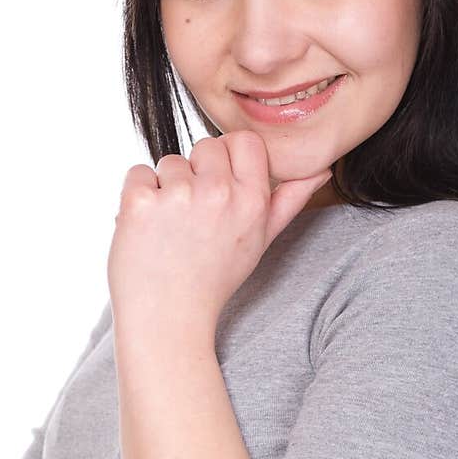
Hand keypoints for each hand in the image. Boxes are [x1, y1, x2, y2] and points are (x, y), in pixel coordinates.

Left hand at [107, 131, 331, 331]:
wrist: (168, 318)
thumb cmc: (213, 280)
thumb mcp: (260, 242)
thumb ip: (288, 201)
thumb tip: (320, 170)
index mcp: (251, 200)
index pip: (245, 141)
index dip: (228, 157)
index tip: (218, 183)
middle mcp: (218, 193)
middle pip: (206, 145)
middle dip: (196, 172)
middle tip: (192, 215)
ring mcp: (177, 196)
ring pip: (169, 161)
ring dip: (165, 188)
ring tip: (170, 228)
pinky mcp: (140, 202)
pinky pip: (137, 174)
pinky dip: (137, 197)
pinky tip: (147, 229)